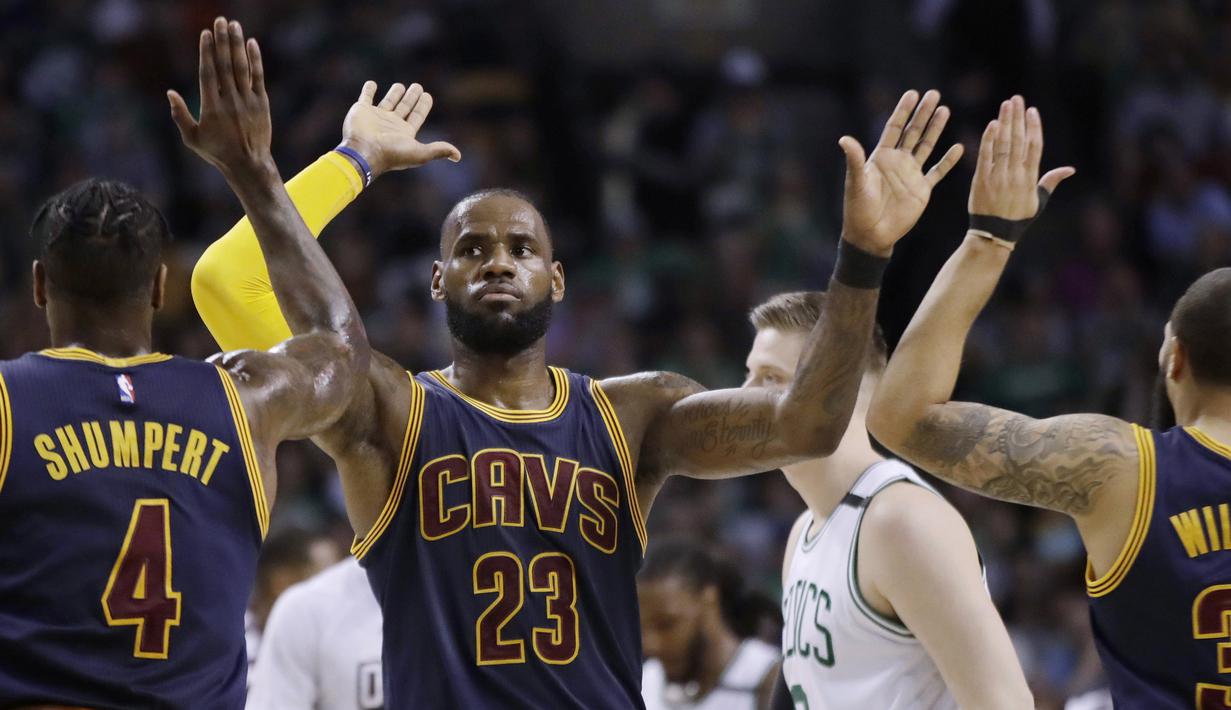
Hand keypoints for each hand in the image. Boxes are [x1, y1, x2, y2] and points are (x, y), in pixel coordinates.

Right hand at [168, 17, 274, 182]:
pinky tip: (251, 43)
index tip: (205, 34)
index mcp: (211, 107)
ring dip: (237, 44)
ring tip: (233, 25)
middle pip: (224, 65)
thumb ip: (180, 115)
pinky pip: (258, 77)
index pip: (208, 73)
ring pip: (241, 67)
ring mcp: (247, 101)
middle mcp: (230, 101)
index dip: (206, 52)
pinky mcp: (261, 103)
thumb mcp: (192, 138)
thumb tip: (170, 93)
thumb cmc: (217, 152)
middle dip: (221, 41)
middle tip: (219, 20)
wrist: (249, 164)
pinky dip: (255, 60)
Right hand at [339, 82, 460, 179]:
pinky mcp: (361, 110)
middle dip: (412, 97)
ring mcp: (376, 117)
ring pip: (388, 102)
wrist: (363, 152)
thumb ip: (438, 150)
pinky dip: (368, 90)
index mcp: (404, 133)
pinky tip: (372, 84)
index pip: (417, 116)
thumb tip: (458, 156)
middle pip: (404, 107)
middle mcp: (391, 125)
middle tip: (418, 86)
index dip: (423, 106)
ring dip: (394, 94)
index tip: (428, 95)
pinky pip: (365, 97)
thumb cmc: (391, 154)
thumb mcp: (419, 153)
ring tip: (400, 85)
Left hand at [839, 90, 963, 255]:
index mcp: (881, 157)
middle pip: (913, 132)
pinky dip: (948, 161)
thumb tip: (844, 139)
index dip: (903, 111)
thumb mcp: (856, 183)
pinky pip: (937, 172)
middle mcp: (897, 162)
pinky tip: (959, 147)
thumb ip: (854, 160)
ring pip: (926, 146)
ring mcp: (910, 175)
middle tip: (934, 94)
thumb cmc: (858, 209)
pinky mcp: (921, 190)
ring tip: (945, 110)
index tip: (913, 93)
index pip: (894, 128)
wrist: (870, 235)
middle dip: (923, 113)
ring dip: (936, 129)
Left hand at [970, 96, 1074, 218]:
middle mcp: (1015, 175)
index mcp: (1030, 178)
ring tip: (1006, 105)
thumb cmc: (1018, 218)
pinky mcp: (981, 180)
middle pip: (1018, 141)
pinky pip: (985, 156)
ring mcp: (998, 177)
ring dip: (1005, 123)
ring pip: (1003, 145)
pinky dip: (988, 140)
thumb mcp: (1039, 202)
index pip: (1034, 147)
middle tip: (1017, 99)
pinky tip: (992, 124)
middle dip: (1018, 118)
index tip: (1032, 111)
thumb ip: (1051, 181)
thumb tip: (1070, 169)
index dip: (1034, 127)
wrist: (993, 234)